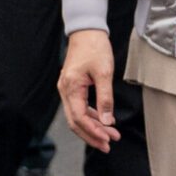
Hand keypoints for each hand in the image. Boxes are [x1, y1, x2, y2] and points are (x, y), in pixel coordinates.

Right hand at [58, 29, 119, 151]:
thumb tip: (107, 121)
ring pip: (77, 116)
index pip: (80, 118)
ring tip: (110, 136)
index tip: (108, 140)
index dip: (93, 131)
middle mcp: (65, 90)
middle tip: (108, 145)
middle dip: (92, 135)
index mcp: (70, 87)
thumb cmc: (95, 47)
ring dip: (93, 127)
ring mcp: (67, 88)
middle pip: (76, 122)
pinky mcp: (72, 86)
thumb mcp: (104, 72)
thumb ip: (105, 98)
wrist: (86, 30)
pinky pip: (80, 107)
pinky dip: (91, 116)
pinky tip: (104, 121)